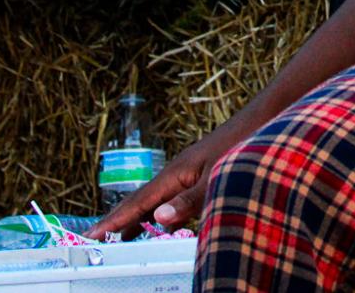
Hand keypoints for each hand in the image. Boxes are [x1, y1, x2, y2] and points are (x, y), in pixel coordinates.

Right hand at [87, 123, 235, 239]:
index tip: (91, 234)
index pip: (138, 202)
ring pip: (158, 199)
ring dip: (140, 217)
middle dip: (120, 219)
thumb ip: (189, 201)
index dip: (115, 220)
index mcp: (175, 173)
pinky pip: (174, 197)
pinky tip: (166, 222)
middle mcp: (178, 172)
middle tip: (97, 237)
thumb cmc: (242, 143)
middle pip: (142, 200)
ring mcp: (189, 171)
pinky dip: (163, 213)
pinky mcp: (203, 172)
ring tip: (124, 235)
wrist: (263, 116)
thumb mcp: (216, 177)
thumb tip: (158, 219)